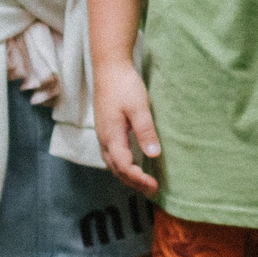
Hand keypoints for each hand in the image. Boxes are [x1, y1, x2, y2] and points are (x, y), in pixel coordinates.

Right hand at [93, 56, 162, 195]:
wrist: (109, 67)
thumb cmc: (124, 85)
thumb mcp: (139, 107)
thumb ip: (145, 131)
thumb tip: (154, 155)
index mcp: (111, 137)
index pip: (124, 167)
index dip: (139, 180)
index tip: (155, 185)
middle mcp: (104, 139)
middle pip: (117, 170)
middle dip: (134, 183)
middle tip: (153, 190)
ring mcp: (103, 134)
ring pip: (113, 164)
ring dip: (127, 176)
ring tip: (144, 182)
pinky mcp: (106, 129)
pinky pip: (112, 155)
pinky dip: (123, 165)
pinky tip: (133, 164)